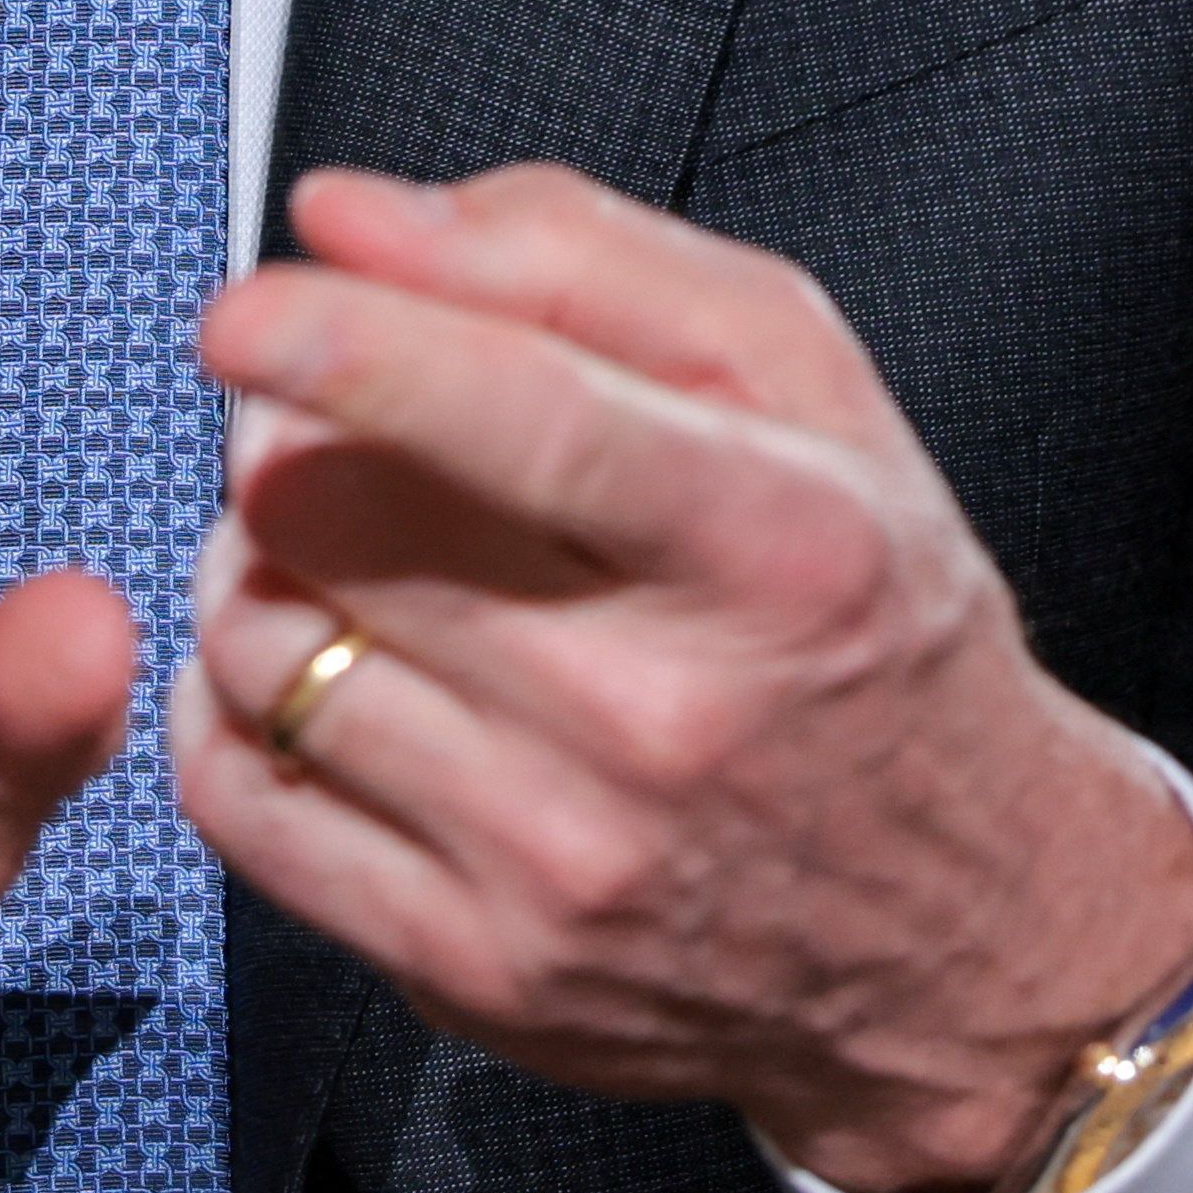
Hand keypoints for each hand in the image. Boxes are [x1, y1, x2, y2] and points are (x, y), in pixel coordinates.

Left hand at [170, 164, 1192, 1192]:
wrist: (960, 927)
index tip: (246, 312)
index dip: (365, 352)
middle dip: (288, 433)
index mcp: (775, 549)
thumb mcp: (801, 389)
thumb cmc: (863, 622)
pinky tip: (328, 670)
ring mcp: (559, 863)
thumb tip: (346, 221)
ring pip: (270, 652)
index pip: (539, 427)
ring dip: (260, 566)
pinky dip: (232, 707)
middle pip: (348, 525)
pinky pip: (238, 798)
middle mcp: (666, 721)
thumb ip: (577, 259)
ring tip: (351, 554)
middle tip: (324, 418)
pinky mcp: (472, 971)